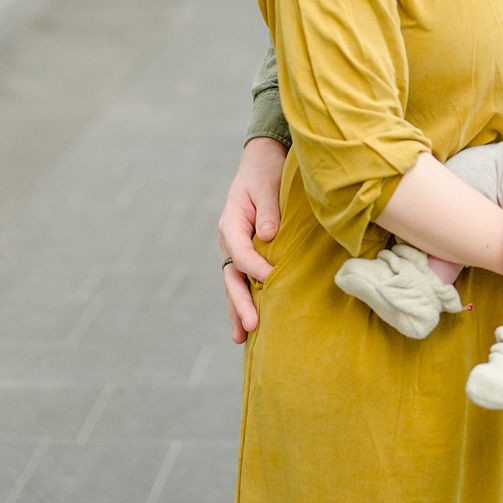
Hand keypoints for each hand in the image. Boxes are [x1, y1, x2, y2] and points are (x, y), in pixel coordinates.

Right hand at [219, 137, 285, 341]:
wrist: (263, 164)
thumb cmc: (267, 172)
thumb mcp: (267, 185)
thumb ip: (267, 210)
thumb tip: (267, 235)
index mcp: (231, 223)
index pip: (239, 251)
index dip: (255, 267)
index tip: (273, 278)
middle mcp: (229, 241)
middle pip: (232, 277)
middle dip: (241, 303)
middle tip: (252, 326)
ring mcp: (235, 251)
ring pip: (234, 285)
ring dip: (238, 311)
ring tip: (241, 338)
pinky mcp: (247, 256)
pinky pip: (243, 283)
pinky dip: (244, 303)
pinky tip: (247, 328)